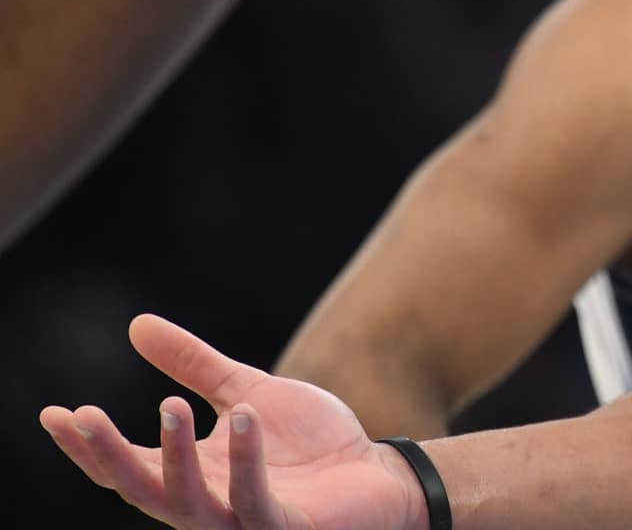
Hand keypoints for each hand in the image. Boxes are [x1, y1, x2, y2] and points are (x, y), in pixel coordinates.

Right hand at [40, 314, 424, 529]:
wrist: (375, 474)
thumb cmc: (307, 444)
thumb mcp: (247, 391)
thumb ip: (196, 365)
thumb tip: (138, 324)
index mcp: (191, 475)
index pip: (127, 466)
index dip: (88, 444)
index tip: (53, 412)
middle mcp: (207, 506)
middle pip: (141, 490)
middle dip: (108, 457)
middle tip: (84, 416)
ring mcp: (243, 523)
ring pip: (190, 503)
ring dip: (175, 455)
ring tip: (170, 402)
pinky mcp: (285, 527)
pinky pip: (256, 501)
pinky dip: (247, 461)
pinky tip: (244, 417)